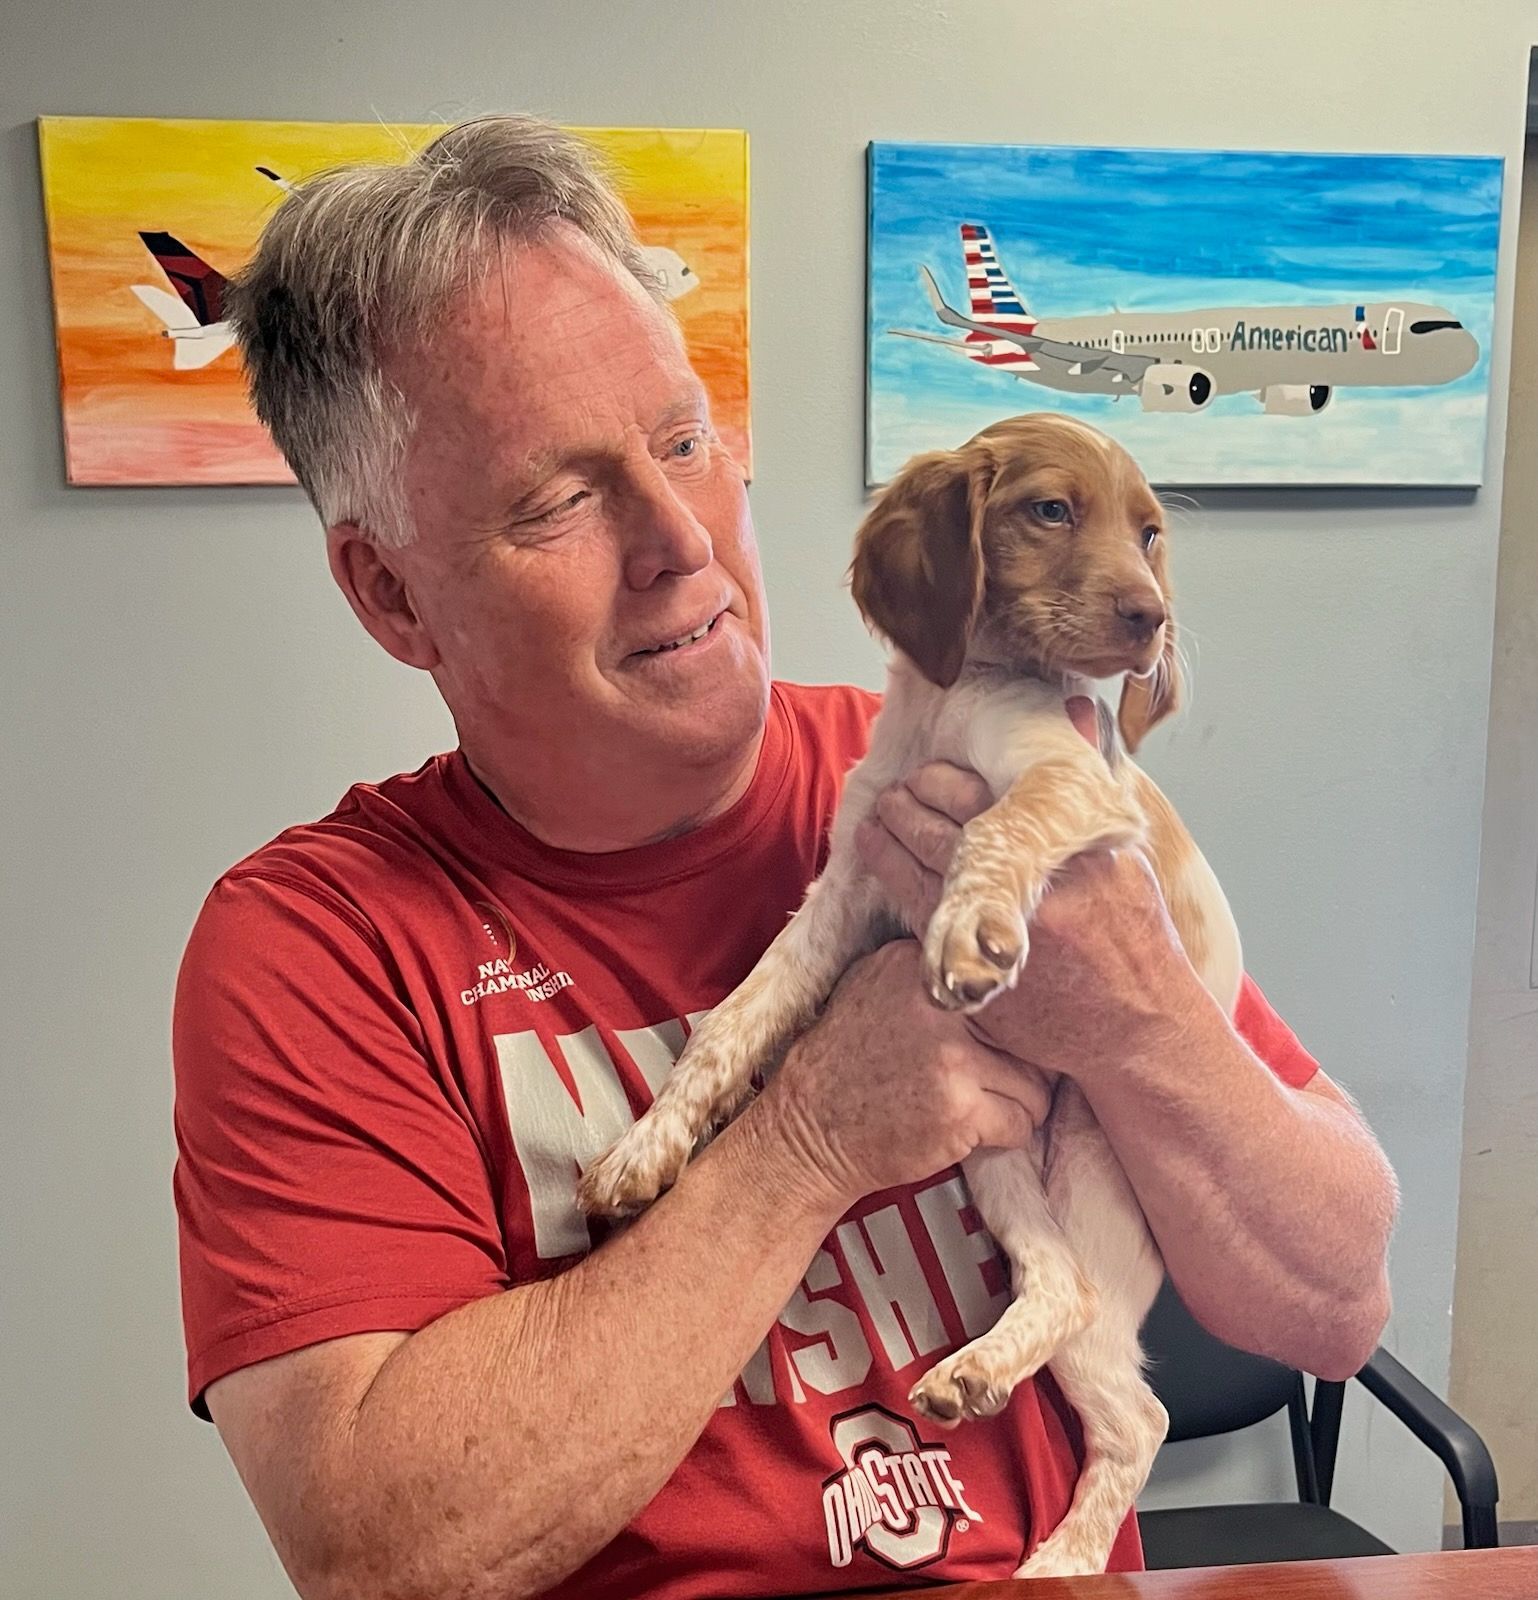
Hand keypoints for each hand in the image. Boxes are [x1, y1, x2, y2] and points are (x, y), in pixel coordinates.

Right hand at [756, 940, 1051, 1206]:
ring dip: (1016, 1102)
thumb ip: (926, 975)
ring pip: (1034, 1082)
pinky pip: (1022, 1121)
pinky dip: (1008, 1133)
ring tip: (982, 1107)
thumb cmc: (845, 1063)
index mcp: (914, 965)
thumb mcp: (871, 989)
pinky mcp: (960, 1109)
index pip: (1000, 982)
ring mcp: (950, 1058)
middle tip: (991, 1079)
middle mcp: (936, 1005)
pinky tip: (974, 1131)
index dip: (1004, 1019)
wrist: (808, 1129)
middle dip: (1016, 1063)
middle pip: (1026, 1034)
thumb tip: (995, 966)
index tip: (989, 1038)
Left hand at [853, 700, 1204, 1081]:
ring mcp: (1007, 930)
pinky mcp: (982, 971)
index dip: (944, 779)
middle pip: (948, 826)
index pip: (988, 793)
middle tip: (891, 792)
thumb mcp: (1123, 852)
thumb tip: (1073, 710)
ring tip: (876, 820)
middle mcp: (1039, 883)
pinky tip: (880, 862)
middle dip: (909, 802)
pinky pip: (922, 916)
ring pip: (925, 866)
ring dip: (891, 837)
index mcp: (1074, 845)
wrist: (1140, 1029)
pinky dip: (896, 881)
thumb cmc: (1132, 936)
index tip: (928, 771)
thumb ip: (1091, 782)